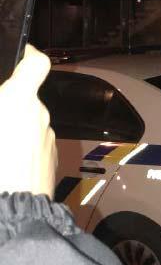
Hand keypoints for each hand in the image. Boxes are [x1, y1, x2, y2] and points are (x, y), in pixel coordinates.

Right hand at [0, 43, 56, 196]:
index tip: (20, 53)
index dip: (28, 53)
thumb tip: (5, 104)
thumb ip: (1, 104)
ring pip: (28, 124)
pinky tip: (4, 164)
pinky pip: (34, 145)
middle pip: (25, 99)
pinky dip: (20, 148)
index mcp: (19, 101)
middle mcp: (40, 116)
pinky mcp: (51, 160)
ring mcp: (48, 139)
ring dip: (11, 129)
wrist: (13, 211)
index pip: (36, 63)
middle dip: (6, 105)